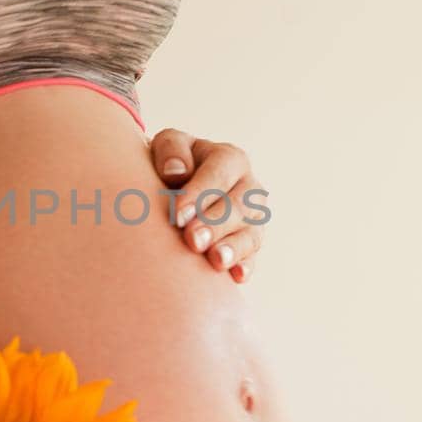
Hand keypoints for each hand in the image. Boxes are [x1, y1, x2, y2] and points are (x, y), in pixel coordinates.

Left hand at [149, 129, 269, 282]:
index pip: (218, 174)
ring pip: (250, 233)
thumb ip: (171, 149)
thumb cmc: (173, 164)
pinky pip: (252, 256)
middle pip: (237, 206)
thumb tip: (175, 172)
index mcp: (230, 159)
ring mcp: (253, 218)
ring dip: (233, 247)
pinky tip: (236, 276)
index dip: (199, 193)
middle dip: (215, 224)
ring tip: (215, 260)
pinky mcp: (250, 243)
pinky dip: (245, 266)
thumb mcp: (168, 145)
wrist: (179, 186)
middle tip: (193, 240)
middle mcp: (248, 187)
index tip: (177, 215)